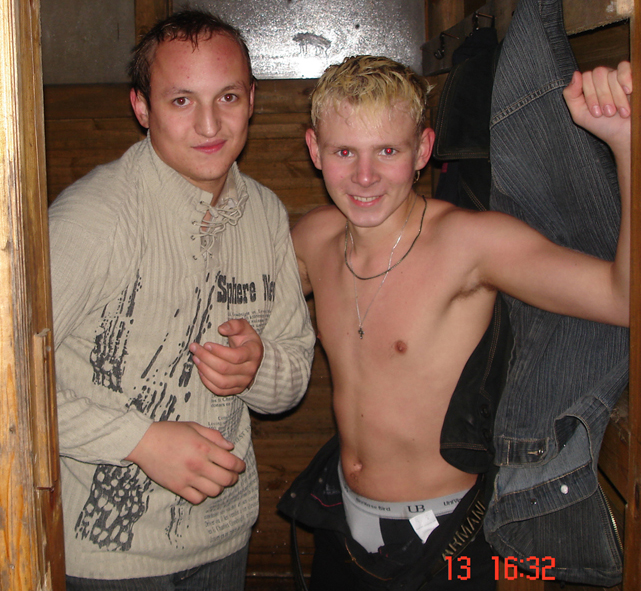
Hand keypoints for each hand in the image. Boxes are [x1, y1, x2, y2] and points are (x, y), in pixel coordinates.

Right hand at [125, 421, 245, 503]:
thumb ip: (214, 436)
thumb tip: (230, 446)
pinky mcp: (177, 488)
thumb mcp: (194, 427)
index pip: (231, 462)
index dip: (239, 466)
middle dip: (233, 478)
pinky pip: (197, 498)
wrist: (143, 442)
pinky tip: (202, 487)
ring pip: (214, 491)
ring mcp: (188, 478)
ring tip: (217, 481)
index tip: (240, 466)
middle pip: (226, 479)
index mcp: (204, 447)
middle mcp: (198, 464)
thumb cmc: (169, 432)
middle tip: (232, 475)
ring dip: (219, 487)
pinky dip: (203, 495)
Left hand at [190, 319, 263, 395]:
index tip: (206, 344)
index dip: (219, 351)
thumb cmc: (246, 340)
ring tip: (195, 359)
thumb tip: (221, 329)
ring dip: (205, 370)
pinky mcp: (237, 389)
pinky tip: (200, 370)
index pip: (235, 356)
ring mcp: (244, 381)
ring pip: (221, 381)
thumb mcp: (244, 328)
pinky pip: (219, 390)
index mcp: (253, 353)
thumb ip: (234, 325)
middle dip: (206, 358)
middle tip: (195, 349)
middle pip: (225, 369)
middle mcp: (250, 370)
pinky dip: (207, 382)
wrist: (254, 357)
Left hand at [563, 61, 631, 154]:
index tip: (596, 113)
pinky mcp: (632, 75)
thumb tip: (575, 73)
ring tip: (619, 111)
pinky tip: (628, 91)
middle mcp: (604, 78)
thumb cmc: (603, 125)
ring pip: (611, 74)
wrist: (624, 134)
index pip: (585, 77)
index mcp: (590, 85)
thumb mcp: (580, 114)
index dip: (591, 95)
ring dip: (616, 96)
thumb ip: (571, 95)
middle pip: (598, 73)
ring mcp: (618, 76)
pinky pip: (624, 67)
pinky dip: (625, 79)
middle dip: (603, 96)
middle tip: (608, 112)